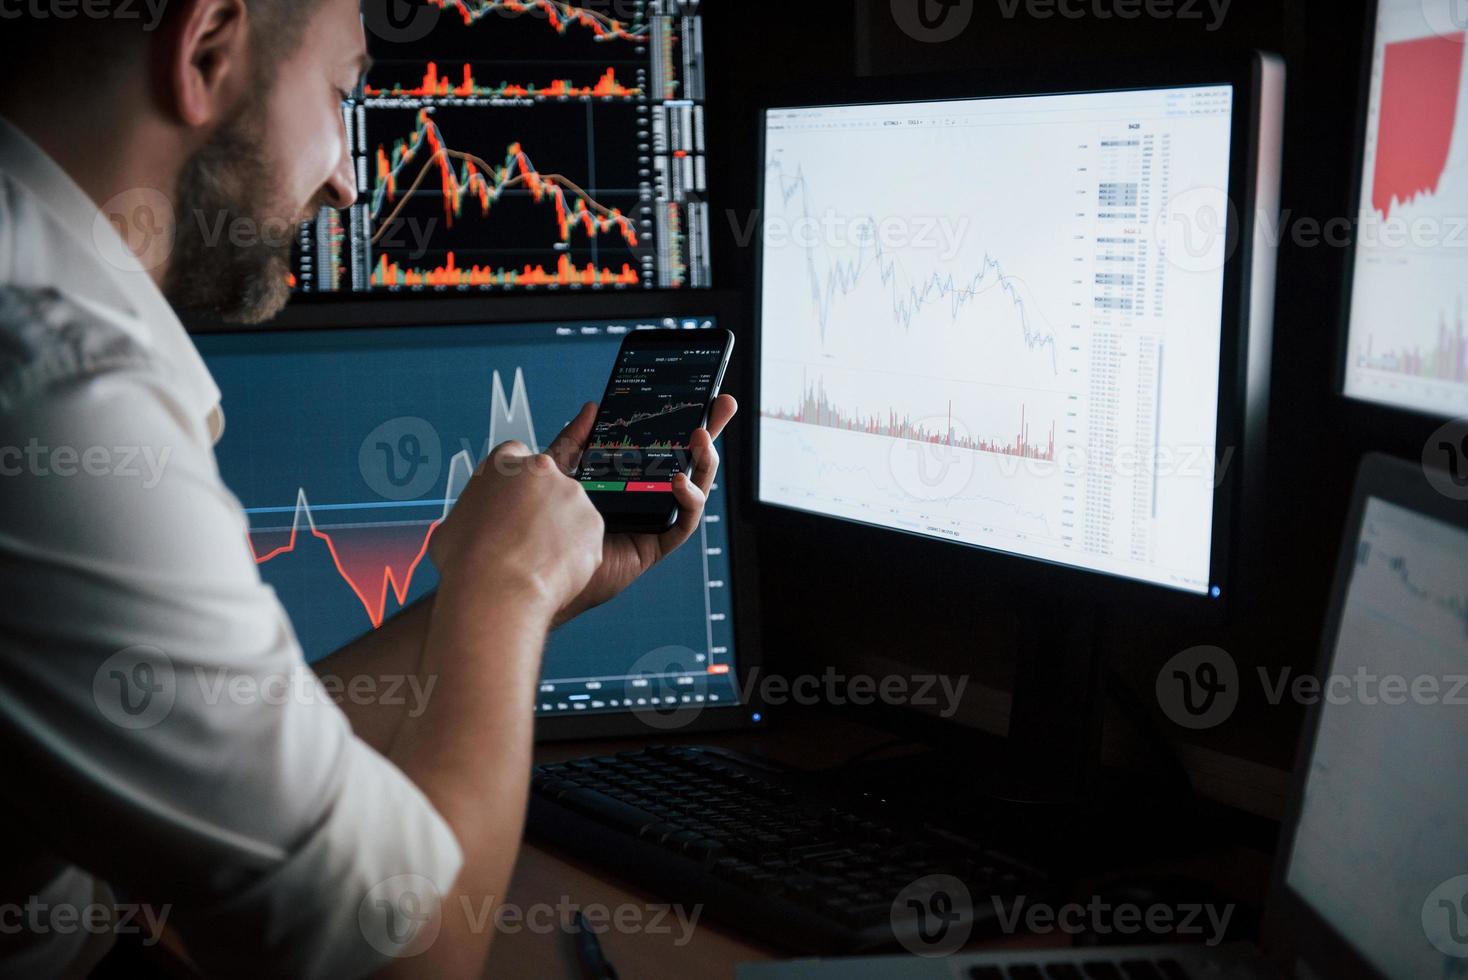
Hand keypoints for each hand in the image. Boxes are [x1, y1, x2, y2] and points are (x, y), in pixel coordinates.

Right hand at [429, 440, 604, 619]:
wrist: (496, 589)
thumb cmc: (466, 562)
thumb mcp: (451, 525)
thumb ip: (474, 515)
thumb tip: (478, 528)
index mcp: (502, 463)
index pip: (516, 459)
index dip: (515, 487)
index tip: (514, 507)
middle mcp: (541, 470)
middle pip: (548, 484)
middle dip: (541, 509)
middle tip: (524, 540)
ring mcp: (571, 495)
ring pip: (570, 512)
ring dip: (560, 533)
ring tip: (537, 562)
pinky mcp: (593, 523)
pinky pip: (586, 538)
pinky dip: (576, 554)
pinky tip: (554, 571)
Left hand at [545, 394, 737, 626]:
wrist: (538, 570)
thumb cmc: (550, 529)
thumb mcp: (561, 473)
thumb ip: (575, 441)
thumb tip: (592, 408)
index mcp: (630, 479)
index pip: (664, 445)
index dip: (684, 420)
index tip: (703, 393)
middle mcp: (649, 498)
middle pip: (688, 461)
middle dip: (710, 432)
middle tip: (724, 405)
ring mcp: (657, 520)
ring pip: (695, 488)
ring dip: (704, 462)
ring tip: (701, 438)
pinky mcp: (657, 544)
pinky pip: (684, 522)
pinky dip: (688, 500)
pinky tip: (680, 481)